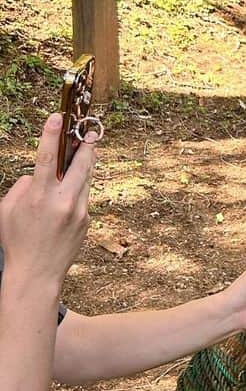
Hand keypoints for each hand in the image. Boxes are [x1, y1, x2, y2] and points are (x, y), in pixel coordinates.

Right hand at [0, 114, 97, 296]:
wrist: (36, 274)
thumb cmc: (16, 240)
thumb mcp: (7, 210)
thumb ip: (22, 186)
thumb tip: (37, 174)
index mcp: (39, 197)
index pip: (46, 159)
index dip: (52, 135)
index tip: (58, 116)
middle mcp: (62, 202)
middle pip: (80, 164)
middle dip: (87, 145)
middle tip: (92, 131)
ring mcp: (78, 211)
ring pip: (85, 179)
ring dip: (85, 164)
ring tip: (86, 150)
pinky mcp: (87, 220)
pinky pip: (84, 196)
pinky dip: (78, 189)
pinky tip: (72, 189)